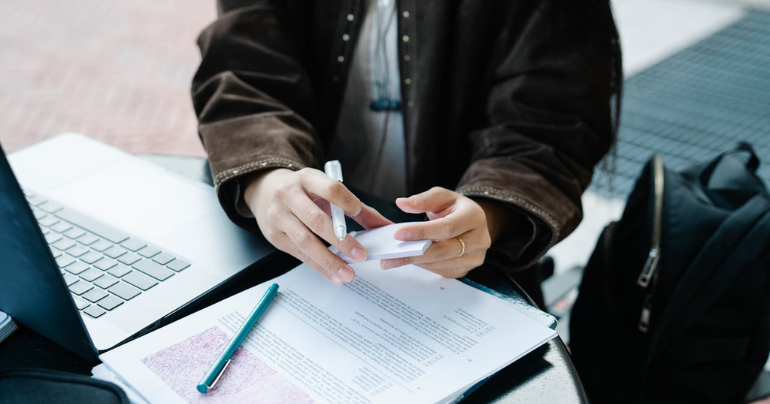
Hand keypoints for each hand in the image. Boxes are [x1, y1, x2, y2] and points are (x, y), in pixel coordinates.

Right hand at [245, 168, 391, 284]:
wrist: (265, 191)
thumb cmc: (304, 192)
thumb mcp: (326, 190)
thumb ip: (357, 208)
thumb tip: (384, 226)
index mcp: (307, 179)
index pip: (329, 189)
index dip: (345, 201)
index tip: (358, 214)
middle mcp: (290, 196)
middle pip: (316, 219)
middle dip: (341, 240)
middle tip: (361, 255)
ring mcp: (279, 216)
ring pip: (305, 241)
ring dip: (329, 260)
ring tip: (348, 274)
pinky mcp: (274, 236)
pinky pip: (299, 254)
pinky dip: (318, 267)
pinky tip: (333, 276)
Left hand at [380, 187, 493, 277]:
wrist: (472, 223)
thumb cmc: (454, 208)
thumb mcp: (441, 197)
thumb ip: (422, 200)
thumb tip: (402, 203)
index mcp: (474, 217)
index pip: (446, 227)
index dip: (422, 232)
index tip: (398, 234)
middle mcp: (479, 240)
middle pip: (442, 250)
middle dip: (413, 254)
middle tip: (388, 258)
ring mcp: (474, 257)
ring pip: (440, 263)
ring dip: (416, 262)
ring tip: (393, 260)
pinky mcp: (466, 270)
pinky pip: (441, 271)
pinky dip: (424, 266)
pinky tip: (410, 260)